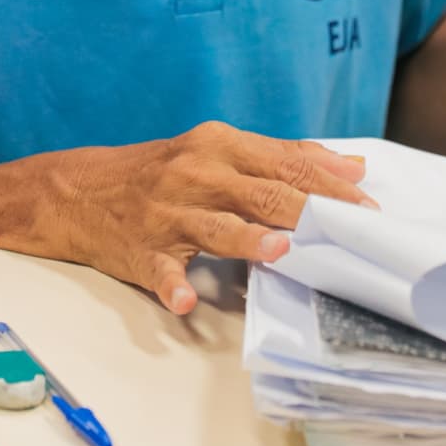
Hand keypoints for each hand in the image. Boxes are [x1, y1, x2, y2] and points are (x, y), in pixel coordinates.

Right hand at [13, 122, 374, 314]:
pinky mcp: (141, 249)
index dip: (328, 185)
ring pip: (214, 227)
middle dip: (307, 211)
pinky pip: (159, 270)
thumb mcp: (219, 152)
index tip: (366, 204)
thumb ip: (285, 159)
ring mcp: (167, 213)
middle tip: (346, 231)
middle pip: (259, 192)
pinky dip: (171, 285)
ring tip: (279, 249)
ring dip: (246, 239)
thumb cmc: (164, 173)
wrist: (79, 190)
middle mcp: (195, 174)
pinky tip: (185, 299)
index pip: (284, 164)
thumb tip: (352, 165)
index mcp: (219, 146)